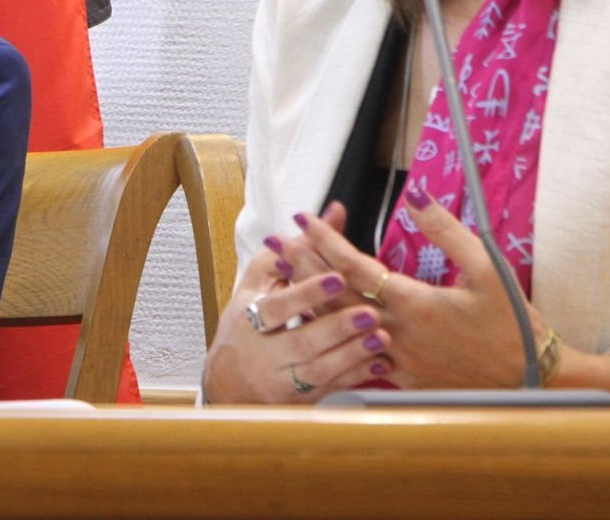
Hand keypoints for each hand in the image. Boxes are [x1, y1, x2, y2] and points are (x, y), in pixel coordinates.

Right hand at [202, 206, 389, 404]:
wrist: (229, 380)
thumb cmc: (249, 320)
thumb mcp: (263, 279)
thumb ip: (301, 246)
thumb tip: (335, 212)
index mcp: (250, 315)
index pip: (276, 306)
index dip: (306, 293)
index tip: (337, 277)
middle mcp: (264, 351)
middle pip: (301, 342)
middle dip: (337, 328)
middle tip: (369, 314)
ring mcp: (282, 379)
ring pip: (319, 371)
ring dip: (352, 355)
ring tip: (380, 338)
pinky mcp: (299, 398)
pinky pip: (330, 390)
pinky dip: (356, 378)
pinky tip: (379, 364)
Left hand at [295, 190, 542, 388]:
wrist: (531, 380)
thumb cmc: (513, 322)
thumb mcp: (488, 268)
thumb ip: (447, 230)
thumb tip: (415, 194)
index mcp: (414, 303)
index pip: (354, 266)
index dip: (325, 240)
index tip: (303, 217)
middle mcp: (396, 332)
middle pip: (335, 296)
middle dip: (302, 266)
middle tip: (274, 243)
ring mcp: (395, 359)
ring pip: (340, 327)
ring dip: (309, 300)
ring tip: (283, 278)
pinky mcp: (400, 379)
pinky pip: (355, 354)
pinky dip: (333, 334)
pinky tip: (314, 324)